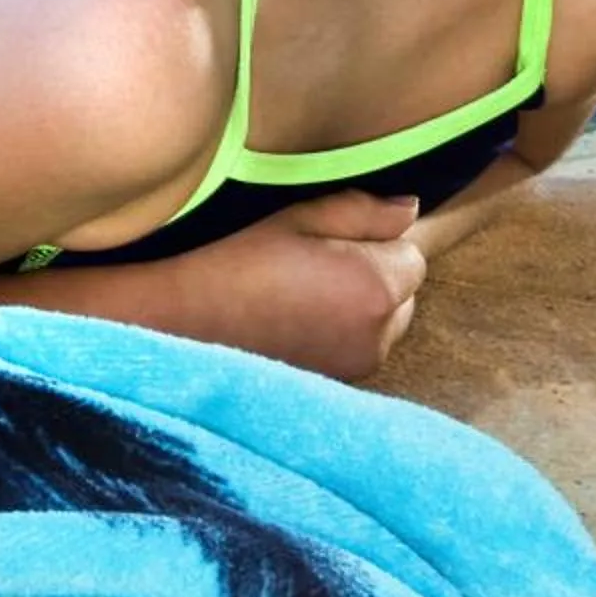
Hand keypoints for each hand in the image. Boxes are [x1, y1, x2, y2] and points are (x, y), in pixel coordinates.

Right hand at [161, 191, 426, 382]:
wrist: (182, 324)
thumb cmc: (235, 261)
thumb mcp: (296, 218)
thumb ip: (362, 211)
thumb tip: (410, 210)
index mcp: (374, 286)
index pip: (413, 257)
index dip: (376, 241)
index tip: (330, 239)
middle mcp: (378, 335)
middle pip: (403, 295)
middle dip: (375, 276)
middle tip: (313, 263)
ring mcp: (357, 367)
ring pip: (383, 325)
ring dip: (360, 308)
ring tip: (301, 294)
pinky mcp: (336, 385)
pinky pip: (358, 350)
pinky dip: (341, 335)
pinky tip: (296, 322)